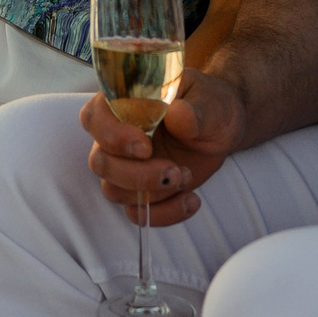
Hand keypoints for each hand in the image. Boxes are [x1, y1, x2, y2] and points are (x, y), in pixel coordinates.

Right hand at [81, 70, 248, 228]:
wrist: (223, 128)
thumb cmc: (210, 106)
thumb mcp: (210, 102)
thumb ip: (194, 109)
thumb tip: (178, 115)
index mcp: (125, 103)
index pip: (94, 117)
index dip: (111, 136)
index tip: (144, 147)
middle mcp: (118, 136)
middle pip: (100, 162)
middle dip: (136, 175)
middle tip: (174, 171)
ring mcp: (127, 165)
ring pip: (113, 190)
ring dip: (152, 193)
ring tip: (186, 176)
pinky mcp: (142, 189)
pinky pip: (136, 213)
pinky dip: (164, 214)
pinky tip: (191, 199)